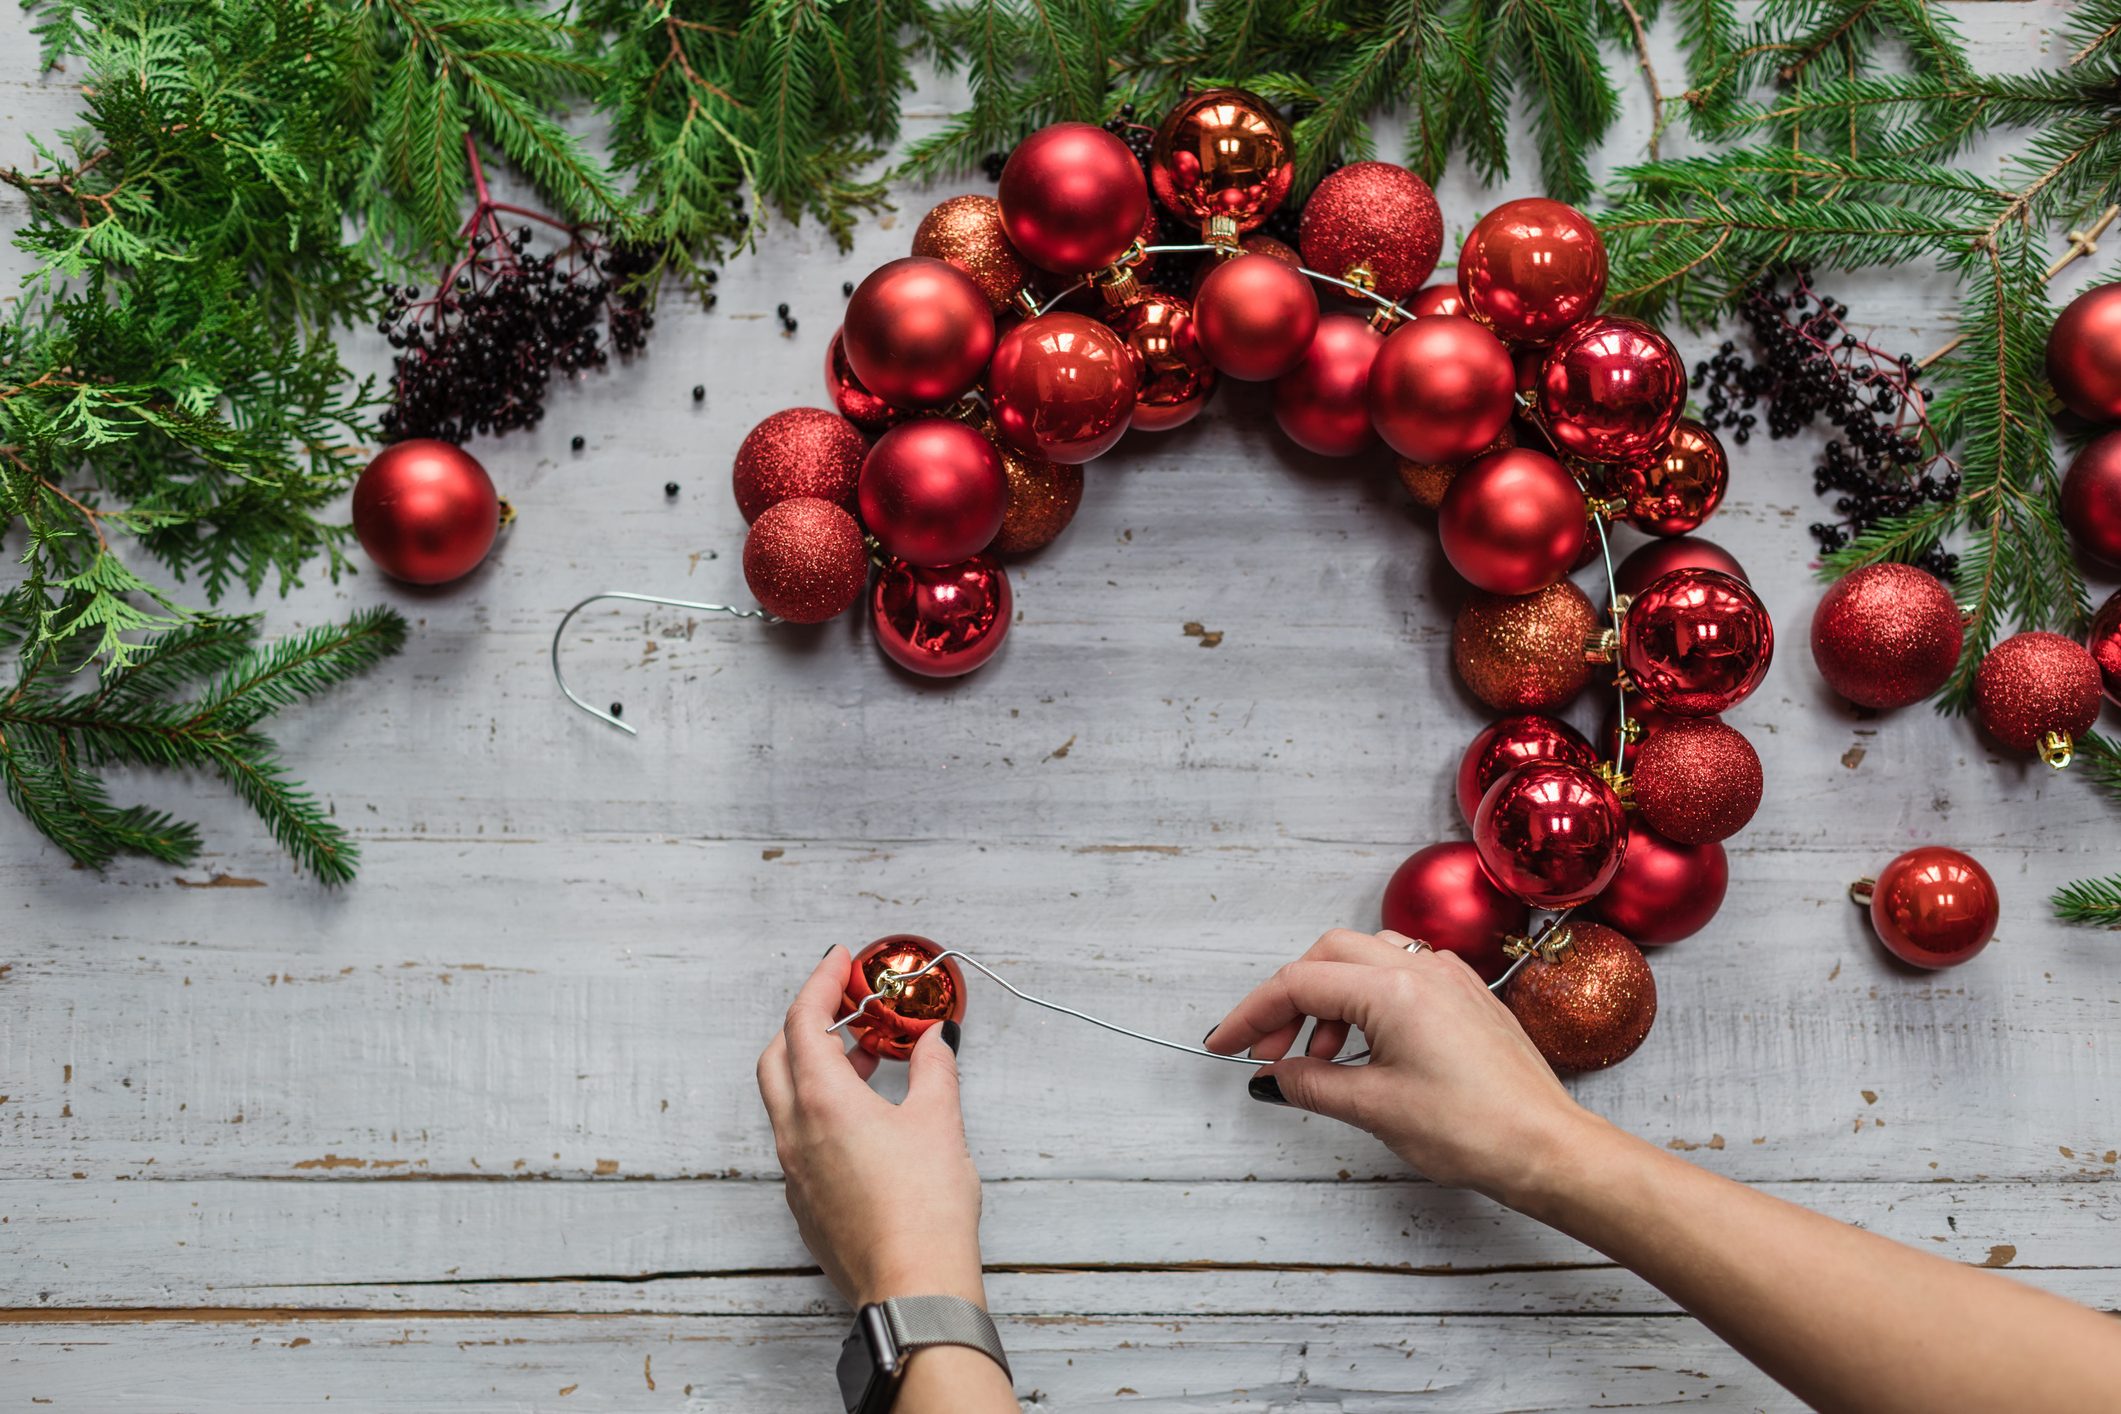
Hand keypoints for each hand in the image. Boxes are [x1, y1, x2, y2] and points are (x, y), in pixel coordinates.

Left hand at [756, 947, 985, 1308]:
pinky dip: (822, 1111)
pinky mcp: (807, 1204)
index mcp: (822, 1103)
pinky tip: (867, 1119)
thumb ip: (934, 1069)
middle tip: (847, 1008)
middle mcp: (796, 1135)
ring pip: (787, 1101)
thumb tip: (935, 1042)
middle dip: (807, 1023)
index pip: (804, 1022)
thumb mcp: (941, 1122)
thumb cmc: (924, 1209)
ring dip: (818, 1068)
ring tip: (870, 1061)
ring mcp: (795, 1173)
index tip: (838, 961)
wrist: (913, 1287)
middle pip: (778, 1058)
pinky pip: (799, 1139)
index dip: (820, 983)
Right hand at [1204, 927, 1597, 1204]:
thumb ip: (1312, 1083)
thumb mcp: (1375, 1108)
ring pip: (1364, 960)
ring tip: (1318, 1057)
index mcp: (1394, 989)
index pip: (1299, 983)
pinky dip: (1365, 1001)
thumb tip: (1275, 1075)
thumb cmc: (1475, 1129)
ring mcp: (1449, 978)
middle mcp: (1422, 969)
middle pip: (1327, 956)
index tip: (1224, 1043)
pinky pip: (1400, 975)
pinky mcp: (1466, 997)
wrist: (1547, 1147)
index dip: (1252, 1014)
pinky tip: (1363, 1047)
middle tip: (1267, 1050)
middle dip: (1288, 1000)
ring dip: (1328, 999)